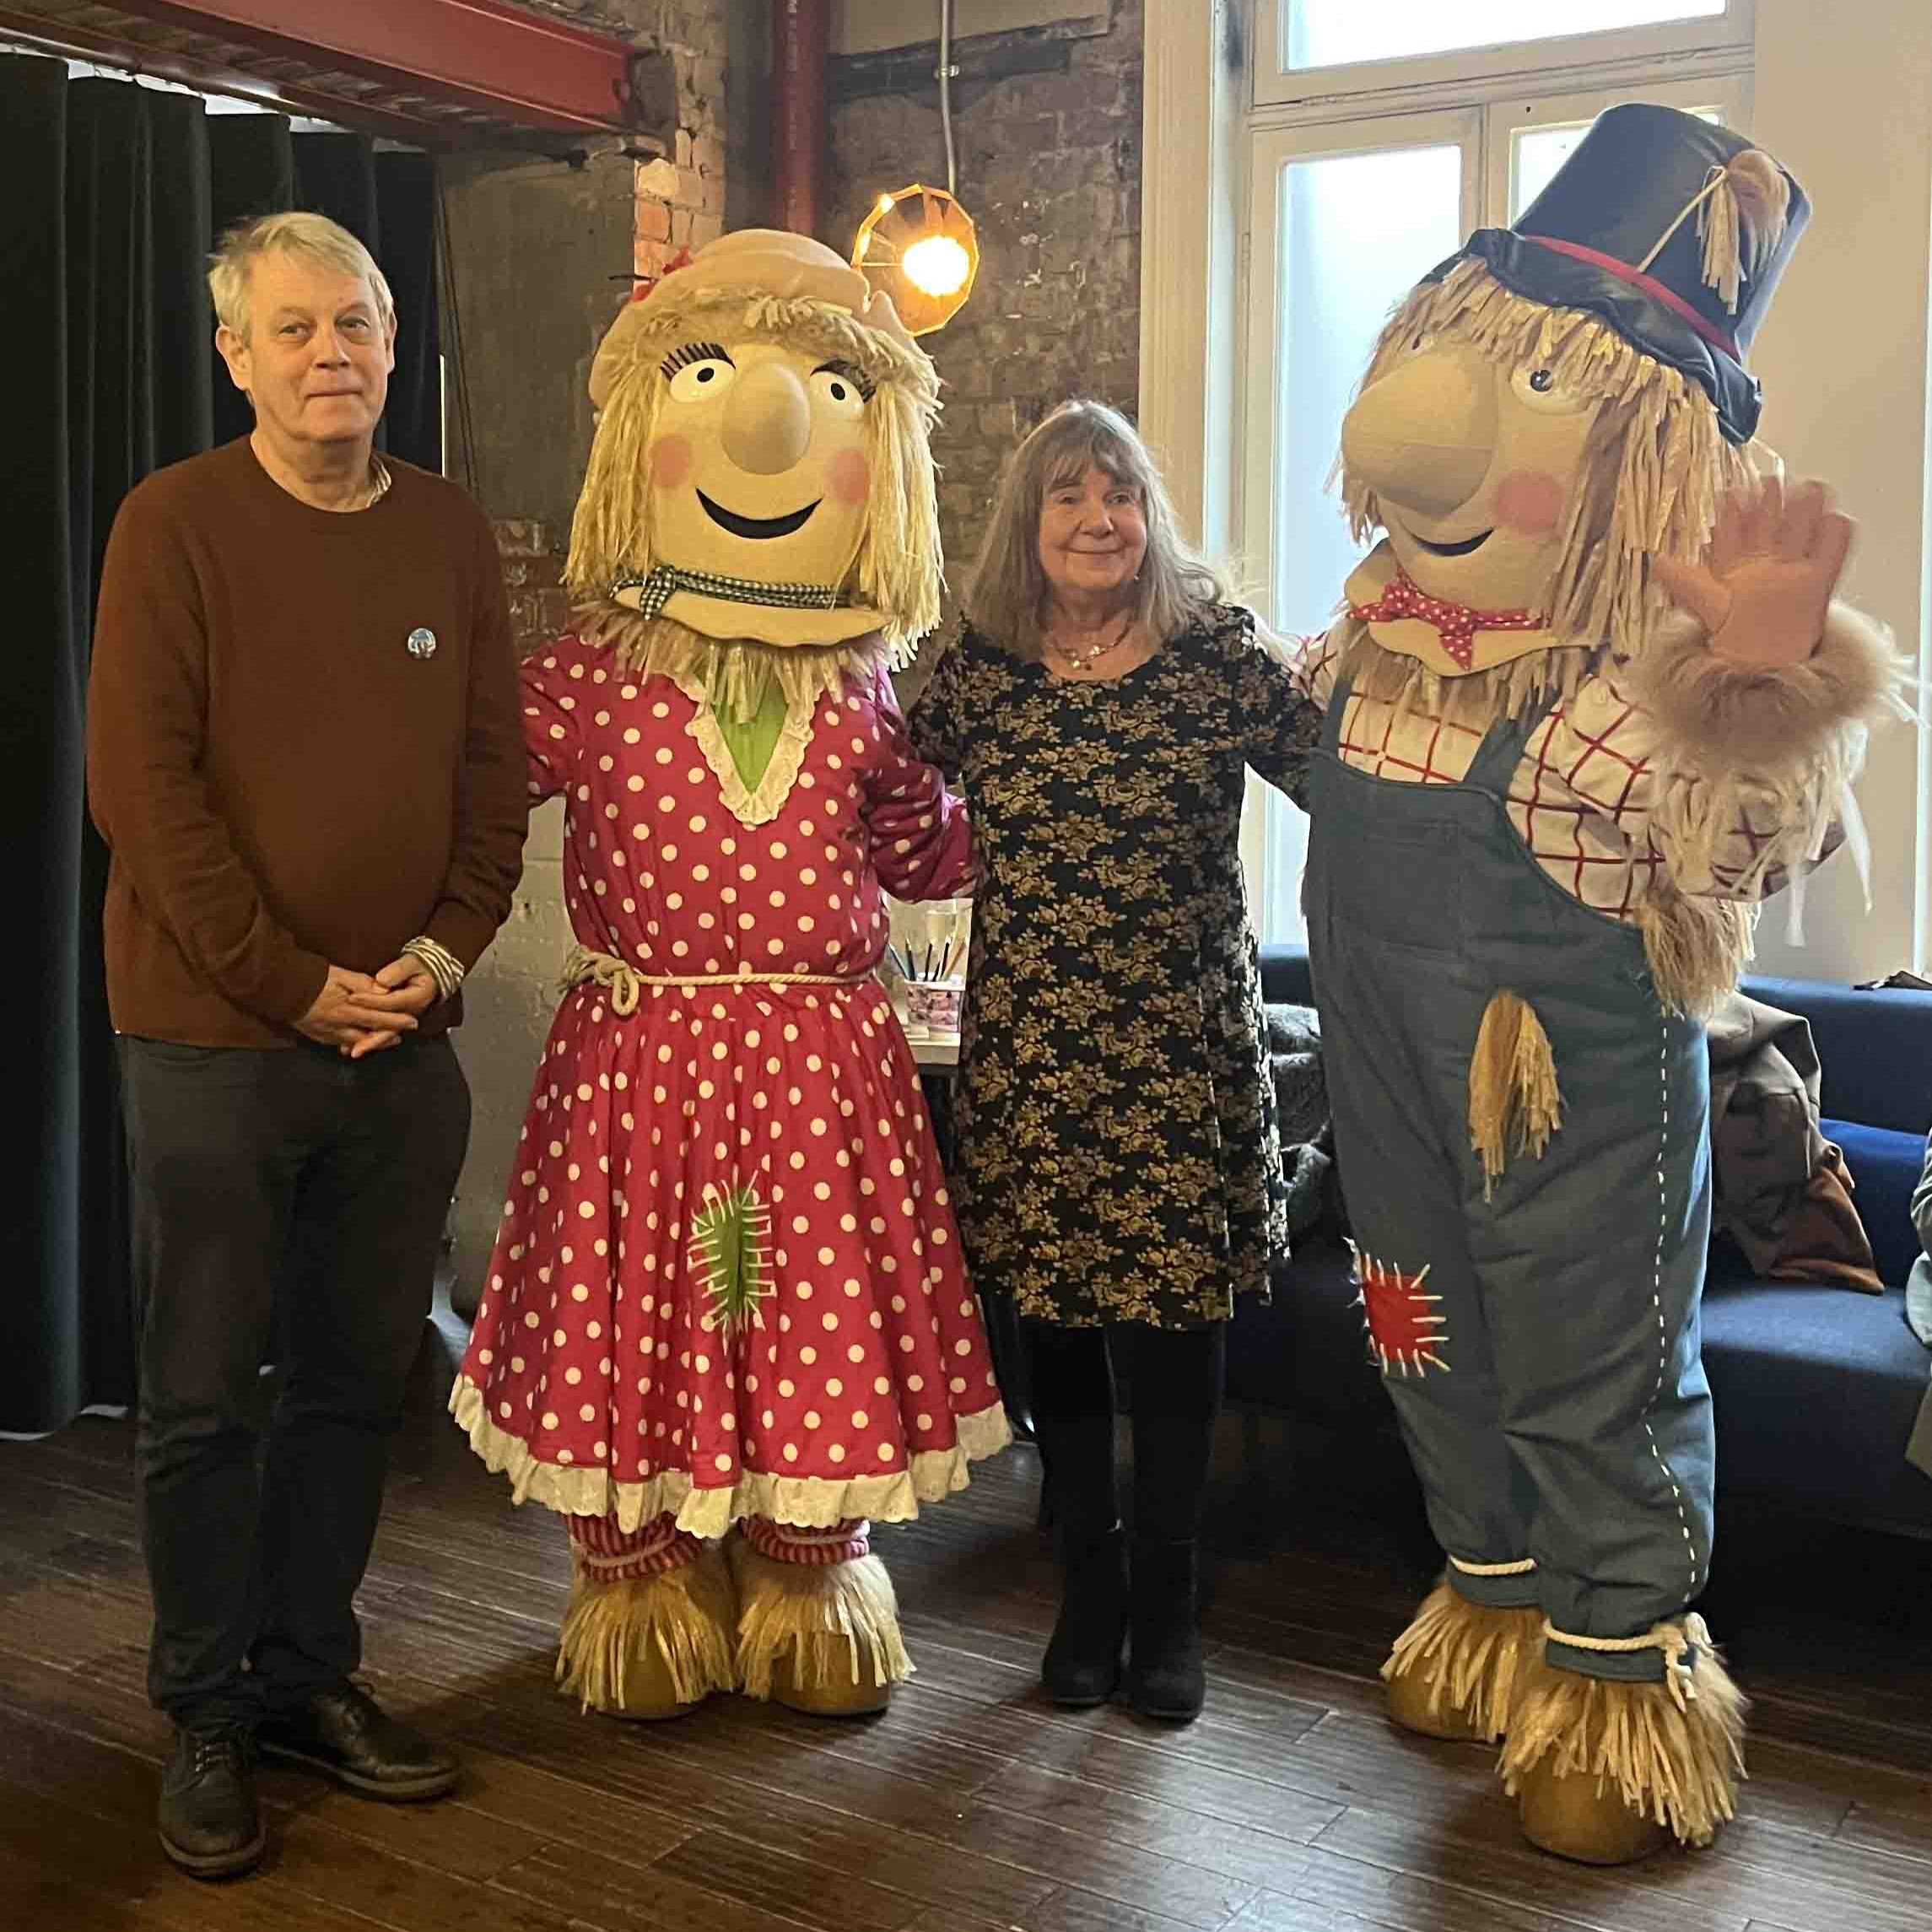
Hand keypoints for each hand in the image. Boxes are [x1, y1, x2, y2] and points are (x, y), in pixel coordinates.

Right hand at [295, 964, 425, 1057]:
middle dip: (387, 1037)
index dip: (398, 1022)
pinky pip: (338, 1044)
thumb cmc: (314, 978)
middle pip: (370, 1036)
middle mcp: (341, 1026)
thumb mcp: (342, 975)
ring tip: (383, 1041)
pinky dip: (351, 1045)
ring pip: (355, 1044)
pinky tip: (356, 1043)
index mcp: (350, 1011)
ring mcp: (329, 1033)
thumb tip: (385, 992)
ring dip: (371, 1043)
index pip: (380, 1019)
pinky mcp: (318, 1036)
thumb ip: (364, 985)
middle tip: (401, 1038)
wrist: (282, 989)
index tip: (413, 1023)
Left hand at [344, 956, 441, 1058]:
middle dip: (370, 1037)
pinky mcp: (398, 1021)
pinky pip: (384, 1032)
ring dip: (370, 1044)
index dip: (371, 1000)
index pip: (390, 1002)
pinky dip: (371, 1040)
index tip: (352, 997)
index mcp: (417, 998)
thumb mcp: (412, 963)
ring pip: (387, 1034)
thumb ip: (397, 971)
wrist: (431, 973)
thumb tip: (380, 982)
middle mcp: (412, 1013)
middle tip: (353, 1043)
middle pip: (390, 1028)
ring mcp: (405, 1019)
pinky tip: (356, 1046)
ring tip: (353, 1052)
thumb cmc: (421, 966)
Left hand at [1652, 475, 1853, 669]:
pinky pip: (1831, 554)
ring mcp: (1792, 570)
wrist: (1758, 662)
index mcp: (1737, 562)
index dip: (1734, 510)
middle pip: (1771, 522)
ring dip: (1806, 510)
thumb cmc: (1729, 633)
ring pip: (1801, 531)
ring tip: (1808, 488)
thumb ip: (1680, 580)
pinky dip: (1835, 537)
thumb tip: (1657, 562)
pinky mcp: (1818, 582)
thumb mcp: (1699, 601)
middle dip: (1771, 501)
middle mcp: (1765, 561)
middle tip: (1771, 481)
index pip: (1736, 528)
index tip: (1732, 493)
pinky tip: (1835, 519)